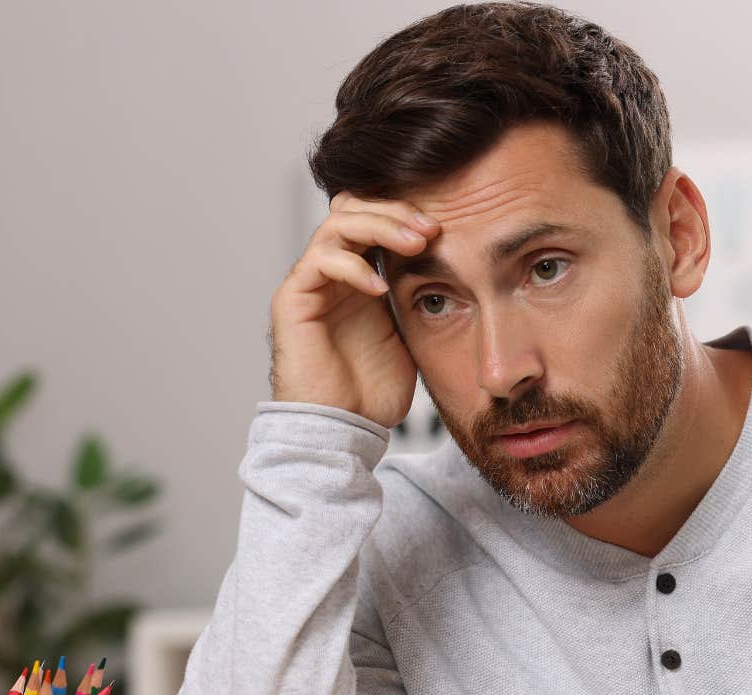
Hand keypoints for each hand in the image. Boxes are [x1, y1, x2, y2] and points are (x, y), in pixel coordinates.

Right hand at [268, 192, 441, 428]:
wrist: (343, 429)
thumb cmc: (374, 392)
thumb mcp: (411, 336)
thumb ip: (419, 298)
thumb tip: (458, 268)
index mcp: (361, 275)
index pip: (374, 218)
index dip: (406, 215)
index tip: (445, 229)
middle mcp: (333, 272)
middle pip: (353, 208)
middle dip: (395, 211)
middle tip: (431, 229)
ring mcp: (311, 283)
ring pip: (337, 223)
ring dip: (379, 226)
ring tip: (414, 243)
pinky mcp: (293, 300)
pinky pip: (319, 261)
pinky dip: (353, 265)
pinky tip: (380, 288)